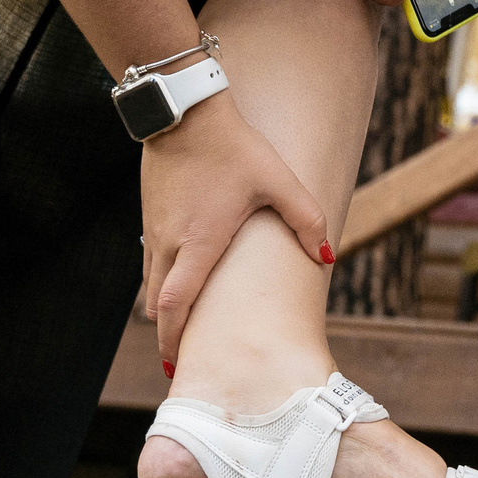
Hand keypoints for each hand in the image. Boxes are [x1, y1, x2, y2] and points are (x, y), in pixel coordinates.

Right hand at [139, 92, 329, 369]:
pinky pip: (150, 261)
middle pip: (158, 304)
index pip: (176, 305)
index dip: (174, 339)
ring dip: (164, 308)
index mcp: (199, 243)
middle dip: (169, 334)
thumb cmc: (234, 148)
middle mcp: (168, 243)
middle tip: (183, 359)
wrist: (184, 113)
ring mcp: (153, 230)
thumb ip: (307, 220)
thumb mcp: (278, 181)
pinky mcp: (150, 216)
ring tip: (183, 328)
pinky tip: (181, 282)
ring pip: (150, 284)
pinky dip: (161, 281)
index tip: (178, 364)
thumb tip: (327, 257)